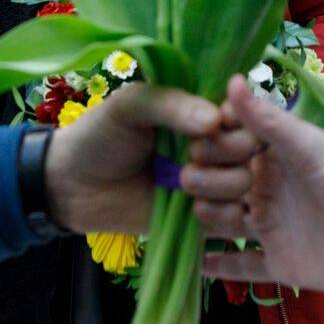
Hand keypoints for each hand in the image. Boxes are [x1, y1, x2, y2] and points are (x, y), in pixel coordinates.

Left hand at [44, 84, 261, 236]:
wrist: (72, 186)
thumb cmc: (101, 135)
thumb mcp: (130, 107)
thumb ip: (170, 105)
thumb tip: (215, 120)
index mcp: (199, 110)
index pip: (242, 110)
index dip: (238, 118)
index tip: (216, 123)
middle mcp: (211, 145)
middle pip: (251, 147)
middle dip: (227, 151)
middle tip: (191, 154)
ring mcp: (209, 182)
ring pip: (246, 182)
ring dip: (220, 183)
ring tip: (182, 182)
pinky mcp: (203, 217)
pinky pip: (234, 218)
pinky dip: (220, 213)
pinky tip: (192, 208)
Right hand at [201, 77, 323, 296]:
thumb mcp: (312, 149)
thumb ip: (269, 121)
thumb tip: (231, 79)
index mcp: (273, 155)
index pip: (222, 143)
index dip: (210, 142)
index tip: (209, 139)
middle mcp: (266, 187)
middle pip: (213, 183)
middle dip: (205, 181)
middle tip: (222, 185)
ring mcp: (271, 226)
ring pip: (219, 222)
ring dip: (207, 218)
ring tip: (212, 215)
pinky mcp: (279, 263)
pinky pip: (241, 266)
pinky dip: (219, 267)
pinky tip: (199, 265)